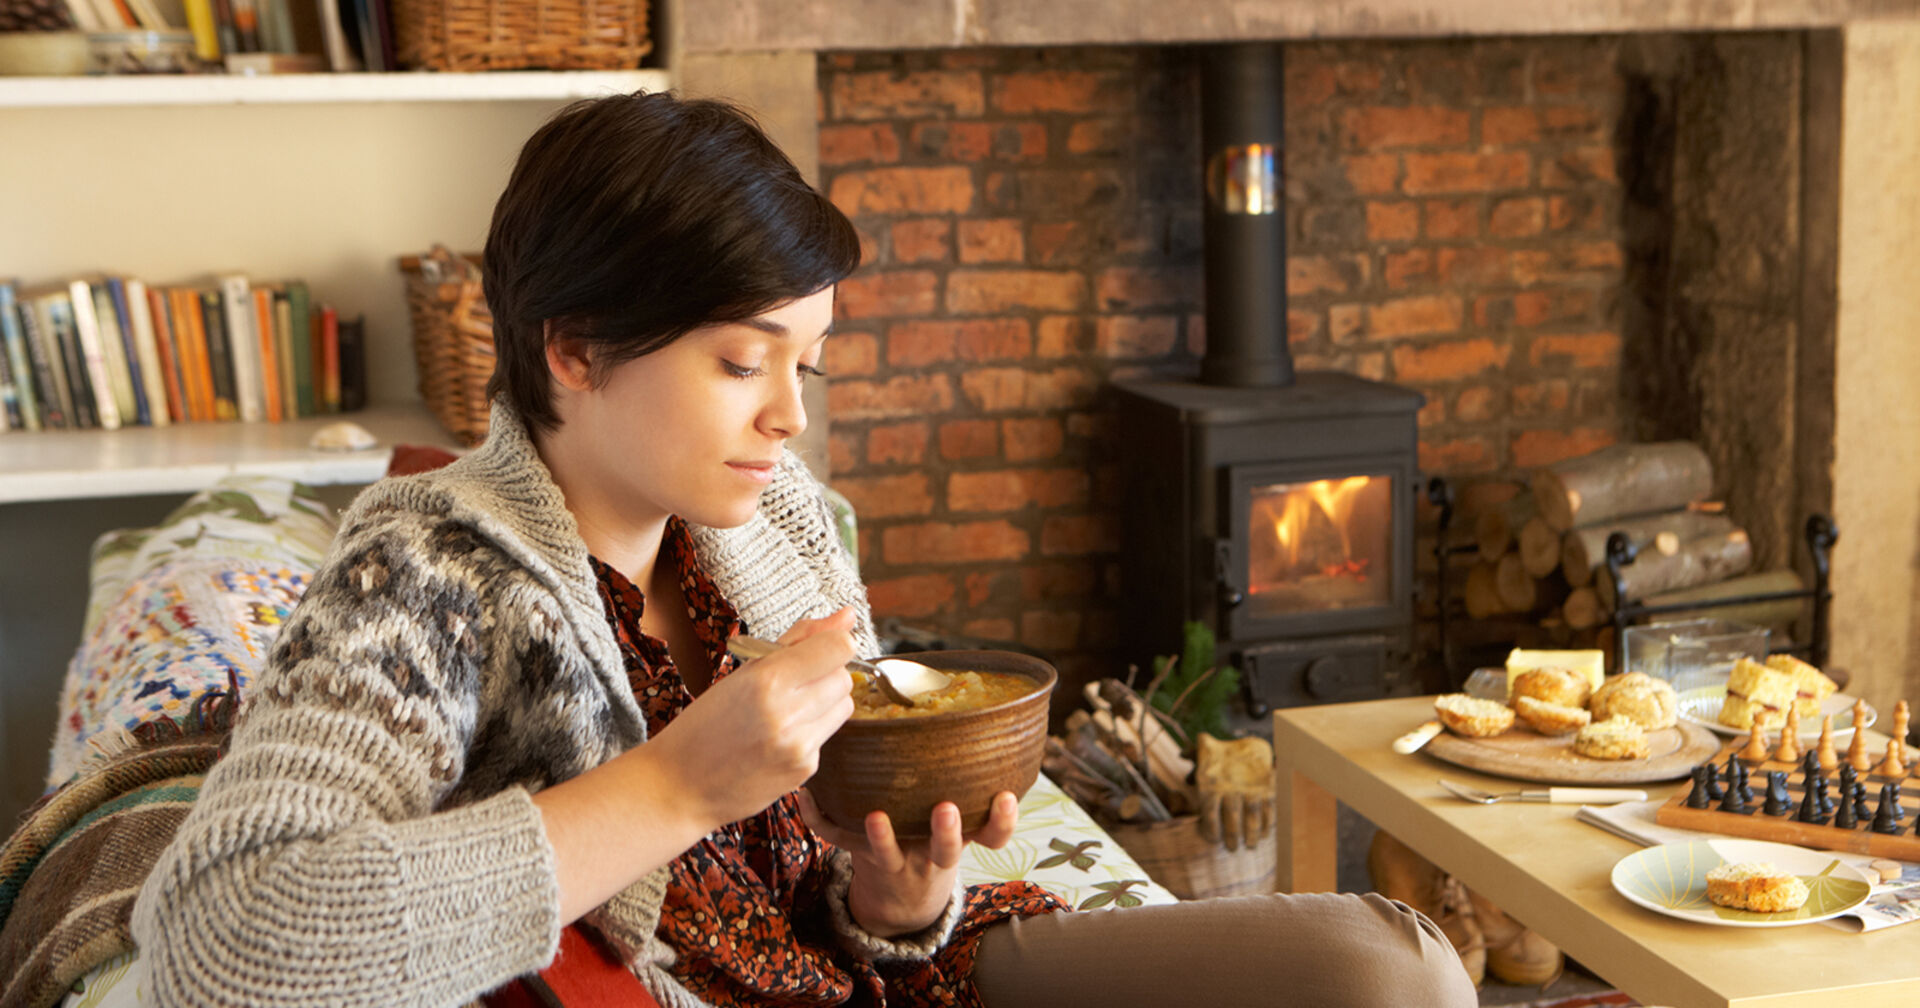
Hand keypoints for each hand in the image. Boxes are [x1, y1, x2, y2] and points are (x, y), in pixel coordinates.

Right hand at [642, 609, 857, 829]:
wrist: (680, 786)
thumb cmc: (705, 724)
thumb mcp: (742, 673)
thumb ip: (798, 641)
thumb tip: (847, 616)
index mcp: (766, 680)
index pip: (838, 648)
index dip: (832, 644)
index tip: (817, 649)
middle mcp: (786, 713)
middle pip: (844, 677)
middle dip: (825, 674)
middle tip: (791, 683)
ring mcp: (799, 745)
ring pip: (844, 705)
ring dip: (825, 701)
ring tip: (787, 710)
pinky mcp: (805, 769)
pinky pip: (828, 735)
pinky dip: (812, 730)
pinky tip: (780, 738)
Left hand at [799, 789, 1018, 937]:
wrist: (899, 902)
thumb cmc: (929, 845)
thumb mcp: (957, 830)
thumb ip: (968, 790)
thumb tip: (977, 723)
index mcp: (957, 842)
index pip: (992, 836)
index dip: (1003, 821)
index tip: (1006, 797)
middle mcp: (930, 856)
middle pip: (945, 851)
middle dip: (947, 831)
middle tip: (947, 809)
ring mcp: (895, 862)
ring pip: (889, 854)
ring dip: (883, 836)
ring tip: (876, 817)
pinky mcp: (861, 857)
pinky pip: (838, 840)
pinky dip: (819, 819)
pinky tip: (805, 797)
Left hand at [1194, 734, 1274, 851]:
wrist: (1254, 743)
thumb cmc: (1224, 753)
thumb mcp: (1206, 750)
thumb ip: (1193, 757)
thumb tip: (1181, 755)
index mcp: (1212, 783)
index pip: (1209, 813)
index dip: (1211, 829)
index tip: (1214, 840)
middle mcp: (1231, 788)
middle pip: (1231, 818)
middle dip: (1232, 836)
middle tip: (1232, 849)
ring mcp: (1250, 789)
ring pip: (1251, 817)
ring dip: (1251, 834)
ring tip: (1249, 846)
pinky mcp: (1267, 789)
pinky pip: (1268, 810)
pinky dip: (1267, 824)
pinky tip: (1265, 834)